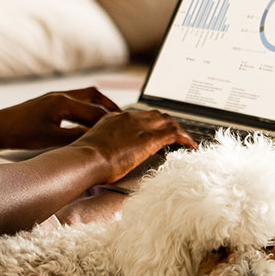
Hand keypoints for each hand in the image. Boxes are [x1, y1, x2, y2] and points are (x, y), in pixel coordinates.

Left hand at [0, 87, 121, 151]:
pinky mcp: (48, 103)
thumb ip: (76, 138)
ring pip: (84, 97)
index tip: (125, 129)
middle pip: (94, 96)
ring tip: (109, 120)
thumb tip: (96, 141)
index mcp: (63, 102)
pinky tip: (86, 121)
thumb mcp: (51, 140)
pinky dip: (85, 109)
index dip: (111, 122)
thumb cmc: (20, 133)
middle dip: (110, 107)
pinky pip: (74, 102)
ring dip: (98, 106)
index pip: (95, 111)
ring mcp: (54, 98)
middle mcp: (60, 96)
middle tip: (123, 119)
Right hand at [72, 108, 195, 183]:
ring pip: (167, 121)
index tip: (156, 132)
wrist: (85, 159)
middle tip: (176, 136)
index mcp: (114, 118)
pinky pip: (174, 133)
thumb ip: (102, 147)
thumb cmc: (84, 160)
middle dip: (168, 124)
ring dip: (178, 130)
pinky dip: (185, 138)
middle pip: (156, 115)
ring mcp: (139, 126)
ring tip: (186, 142)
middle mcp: (128, 117)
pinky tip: (190, 146)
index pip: (139, 116)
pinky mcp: (148, 138)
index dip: (152, 123)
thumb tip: (103, 156)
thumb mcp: (93, 148)